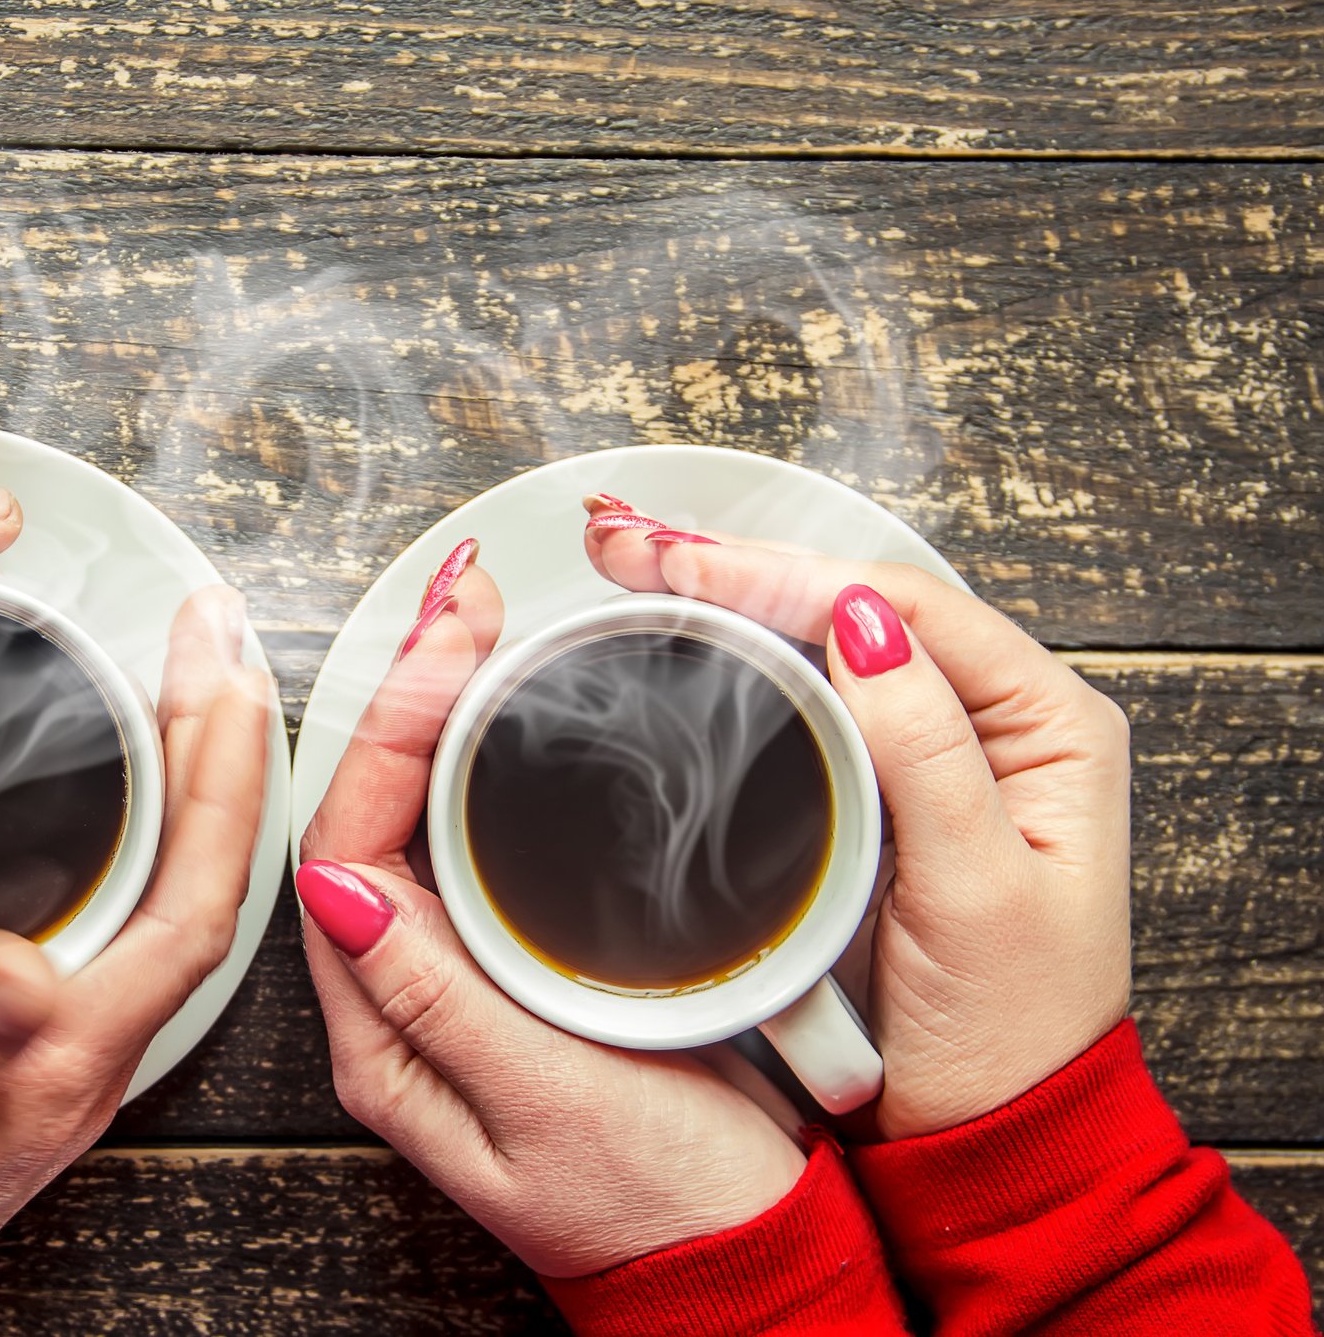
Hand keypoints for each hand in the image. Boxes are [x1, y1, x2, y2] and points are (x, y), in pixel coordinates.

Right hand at [0, 587, 269, 1330]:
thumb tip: (21, 960)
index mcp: (53, 1067)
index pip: (186, 906)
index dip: (219, 784)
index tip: (219, 675)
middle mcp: (79, 1060)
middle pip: (194, 887)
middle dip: (220, 754)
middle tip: (210, 642)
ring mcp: (57, 1059)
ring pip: (162, 900)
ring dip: (187, 787)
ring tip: (182, 688)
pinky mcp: (22, 1055)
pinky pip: (116, 922)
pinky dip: (136, 835)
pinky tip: (113, 795)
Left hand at [298, 539, 807, 1278]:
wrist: (745, 1276)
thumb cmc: (660, 1214)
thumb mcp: (551, 1108)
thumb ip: (444, 1000)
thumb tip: (337, 886)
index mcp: (388, 1037)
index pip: (347, 843)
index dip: (387, 726)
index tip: (446, 633)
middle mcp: (403, 1003)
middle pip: (371, 814)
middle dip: (406, 690)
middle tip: (464, 593)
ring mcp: (458, 985)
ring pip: (418, 820)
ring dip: (441, 712)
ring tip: (479, 620)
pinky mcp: (516, 975)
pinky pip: (473, 847)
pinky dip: (486, 764)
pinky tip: (512, 711)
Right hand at [584, 498, 1131, 1137]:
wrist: (980, 1137)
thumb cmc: (1007, 1032)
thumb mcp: (975, 892)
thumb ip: (926, 752)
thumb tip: (864, 627)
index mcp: (1048, 728)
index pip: (904, 610)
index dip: (787, 576)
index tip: (689, 566)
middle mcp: (993, 725)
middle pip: (854, 607)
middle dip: (740, 566)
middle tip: (634, 544)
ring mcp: (928, 757)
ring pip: (820, 645)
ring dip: (727, 601)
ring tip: (638, 565)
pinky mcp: (872, 798)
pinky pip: (803, 706)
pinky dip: (736, 664)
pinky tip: (679, 636)